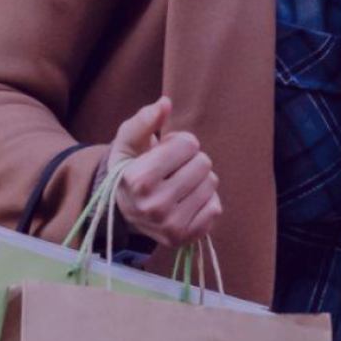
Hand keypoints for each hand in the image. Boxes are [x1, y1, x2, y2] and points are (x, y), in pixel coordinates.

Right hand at [107, 97, 223, 247]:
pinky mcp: (186, 237)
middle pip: (204, 163)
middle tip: (173, 169)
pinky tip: (187, 200)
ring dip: (199, 179)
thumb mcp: (128, 142)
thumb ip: (144, 120)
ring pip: (212, 184)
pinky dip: (205, 200)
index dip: (181, 142)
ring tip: (179, 183)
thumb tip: (165, 103)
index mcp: (139, 179)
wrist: (124, 210)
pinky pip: (216, 207)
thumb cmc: (129, 169)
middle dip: (191, 160)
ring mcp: (172, 225)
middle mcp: (155, 206)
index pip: (188, 144)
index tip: (166, 152)